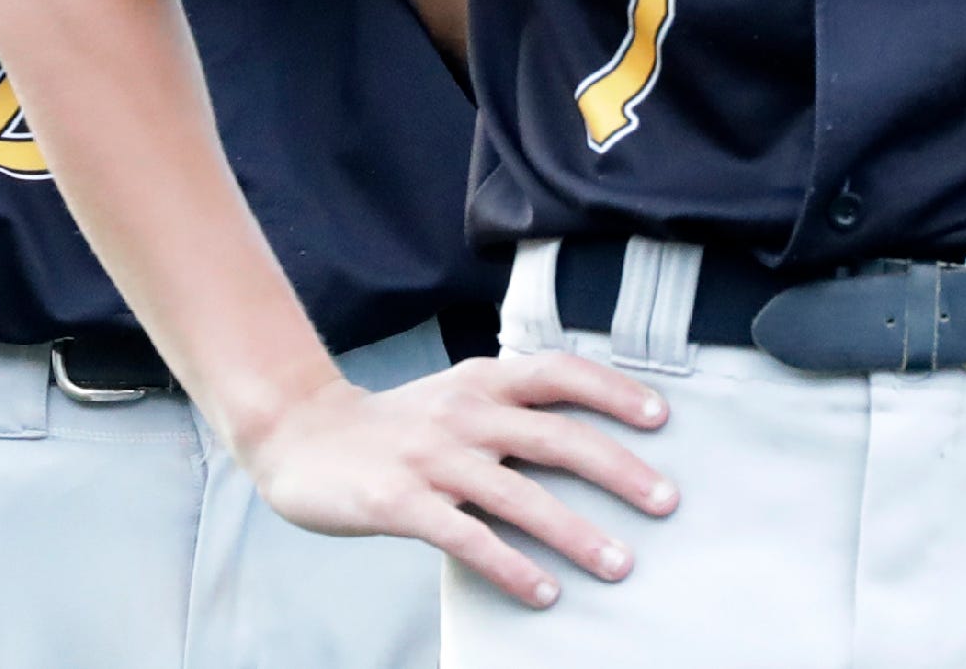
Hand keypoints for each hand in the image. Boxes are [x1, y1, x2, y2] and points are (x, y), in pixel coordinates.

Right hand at [239, 352, 673, 607]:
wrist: (298, 434)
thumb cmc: (395, 424)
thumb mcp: (456, 396)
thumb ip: (512, 407)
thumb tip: (588, 433)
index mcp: (483, 379)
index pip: (561, 373)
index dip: (615, 391)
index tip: (663, 417)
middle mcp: (465, 412)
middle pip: (557, 437)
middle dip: (619, 470)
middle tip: (667, 502)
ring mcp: (433, 457)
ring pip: (519, 495)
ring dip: (576, 533)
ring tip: (619, 564)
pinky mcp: (399, 503)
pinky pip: (467, 538)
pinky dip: (511, 565)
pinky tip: (543, 591)